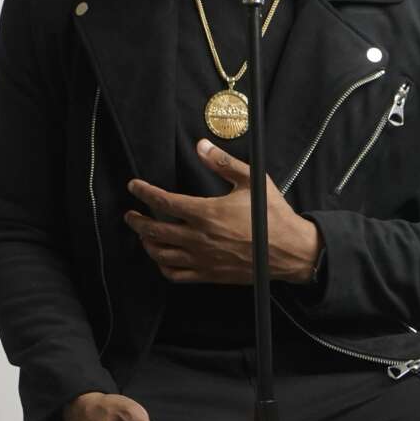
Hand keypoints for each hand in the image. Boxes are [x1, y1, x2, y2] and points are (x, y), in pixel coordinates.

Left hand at [123, 140, 320, 282]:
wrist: (290, 251)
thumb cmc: (272, 216)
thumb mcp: (251, 180)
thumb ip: (223, 162)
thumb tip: (202, 145)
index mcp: (206, 213)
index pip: (163, 202)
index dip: (144, 193)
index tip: (134, 186)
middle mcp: (199, 238)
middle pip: (154, 231)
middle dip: (137, 221)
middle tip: (130, 214)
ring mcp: (202, 259)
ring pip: (161, 254)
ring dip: (146, 243)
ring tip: (143, 235)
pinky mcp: (209, 274)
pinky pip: (176, 275)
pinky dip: (163, 266)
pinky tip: (162, 258)